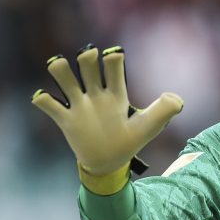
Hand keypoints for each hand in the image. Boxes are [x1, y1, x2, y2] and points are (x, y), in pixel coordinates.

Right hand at [32, 45, 182, 174]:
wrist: (109, 163)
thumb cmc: (130, 141)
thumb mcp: (150, 127)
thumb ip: (165, 111)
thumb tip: (177, 99)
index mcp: (117, 93)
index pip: (114, 67)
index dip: (113, 58)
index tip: (114, 56)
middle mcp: (97, 94)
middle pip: (88, 65)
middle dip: (87, 58)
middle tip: (88, 57)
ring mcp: (80, 106)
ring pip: (65, 78)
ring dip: (60, 70)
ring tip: (59, 66)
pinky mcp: (66, 120)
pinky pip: (49, 105)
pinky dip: (43, 99)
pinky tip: (43, 98)